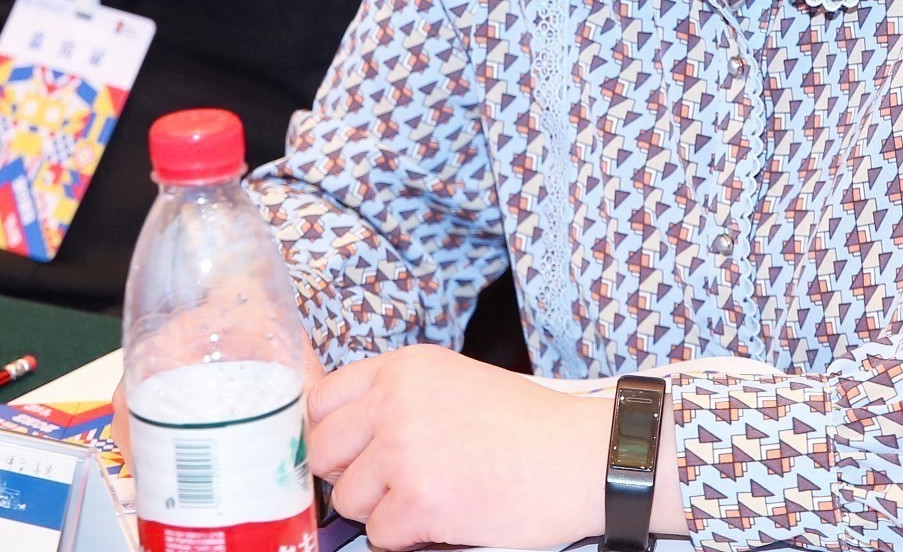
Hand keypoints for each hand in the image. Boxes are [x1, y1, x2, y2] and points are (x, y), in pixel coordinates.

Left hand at [306, 346, 612, 550]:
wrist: (580, 459)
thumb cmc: (527, 427)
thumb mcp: (454, 382)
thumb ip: (398, 397)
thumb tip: (345, 434)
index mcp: (404, 368)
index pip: (322, 399)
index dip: (332, 433)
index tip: (349, 452)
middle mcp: (396, 402)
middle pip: (322, 450)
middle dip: (349, 473)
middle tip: (390, 482)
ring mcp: (404, 452)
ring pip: (348, 498)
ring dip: (381, 509)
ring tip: (430, 496)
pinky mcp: (420, 501)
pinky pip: (379, 534)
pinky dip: (407, 536)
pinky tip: (445, 516)